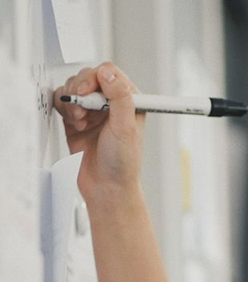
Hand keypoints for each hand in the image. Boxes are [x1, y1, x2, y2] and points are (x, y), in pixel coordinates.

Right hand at [53, 62, 144, 205]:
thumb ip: (120, 99)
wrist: (106, 187)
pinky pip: (62, 100)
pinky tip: (74, 124)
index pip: (110, 74)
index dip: (96, 78)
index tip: (88, 93)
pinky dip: (64, 108)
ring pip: (73, 87)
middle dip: (80, 91)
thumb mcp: (125, 129)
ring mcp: (93, 111)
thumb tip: (109, 73)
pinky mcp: (76, 119)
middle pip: (88, 77)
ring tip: (80, 121)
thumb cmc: (122, 163)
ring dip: (72, 102)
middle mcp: (111, 104)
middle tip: (82, 111)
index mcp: (130, 102)